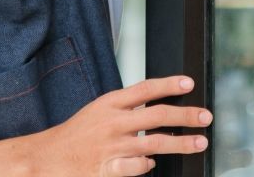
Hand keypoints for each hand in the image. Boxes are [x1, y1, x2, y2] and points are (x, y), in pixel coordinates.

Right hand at [31, 75, 212, 175]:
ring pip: (155, 144)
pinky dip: (148, 166)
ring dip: (181, 144)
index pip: (145, 89)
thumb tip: (156, 107)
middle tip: (205, 116)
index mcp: (110, 104)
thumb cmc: (76, 134)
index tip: (189, 84)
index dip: (169, 85)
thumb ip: (126, 107)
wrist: (47, 158)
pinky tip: (151, 164)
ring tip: (199, 143)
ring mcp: (112, 147)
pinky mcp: (109, 169)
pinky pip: (138, 168)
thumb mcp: (99, 109)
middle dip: (186, 116)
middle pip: (158, 116)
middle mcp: (113, 123)